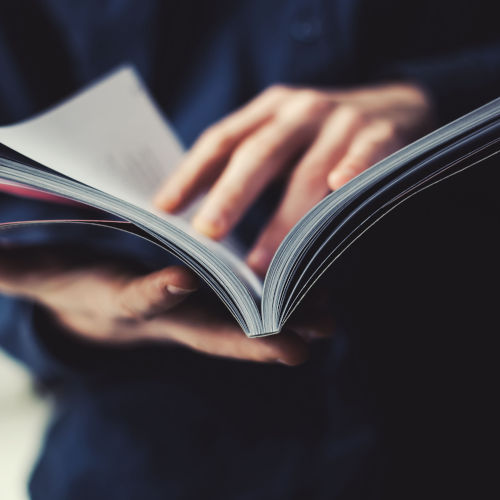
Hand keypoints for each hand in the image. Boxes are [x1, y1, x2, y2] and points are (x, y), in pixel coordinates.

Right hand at [0, 245, 308, 364]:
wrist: (103, 296)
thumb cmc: (76, 280)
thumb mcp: (42, 272)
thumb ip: (12, 270)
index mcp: (125, 298)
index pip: (140, 298)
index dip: (156, 292)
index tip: (178, 281)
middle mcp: (168, 311)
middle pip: (209, 327)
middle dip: (249, 336)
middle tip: (295, 344)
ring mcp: (197, 309)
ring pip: (244, 322)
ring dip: (283, 323)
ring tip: (328, 321)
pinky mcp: (216, 299)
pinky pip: (255, 305)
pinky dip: (286, 303)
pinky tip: (322, 296)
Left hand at [155, 82, 434, 274]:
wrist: (398, 105)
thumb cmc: (326, 136)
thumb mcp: (287, 139)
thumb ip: (255, 165)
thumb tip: (208, 215)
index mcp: (270, 109)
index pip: (222, 140)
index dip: (191, 174)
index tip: (163, 209)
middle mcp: (302, 109)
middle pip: (259, 153)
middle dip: (231, 196)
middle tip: (206, 236)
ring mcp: (343, 119)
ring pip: (308, 171)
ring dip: (284, 219)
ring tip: (261, 263)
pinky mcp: (383, 134)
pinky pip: (366, 155)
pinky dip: (353, 170)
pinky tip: (339, 188)